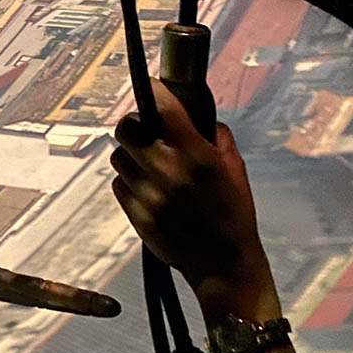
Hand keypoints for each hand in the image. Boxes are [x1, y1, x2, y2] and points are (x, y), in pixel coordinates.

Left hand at [110, 80, 276, 319]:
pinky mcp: (134, 214)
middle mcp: (168, 172)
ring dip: (129, 153)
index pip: (162, 108)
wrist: (222, 264)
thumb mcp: (234, 168)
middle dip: (135, 124)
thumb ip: (214, 136)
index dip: (153, 91)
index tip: (153, 89)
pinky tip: (145, 186)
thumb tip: (192, 114)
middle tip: (145, 130)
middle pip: (127, 128)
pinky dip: (127, 180)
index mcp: (197, 156)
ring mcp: (147, 194)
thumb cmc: (233, 214)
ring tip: (147, 161)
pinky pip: (118, 184)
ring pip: (118, 156)